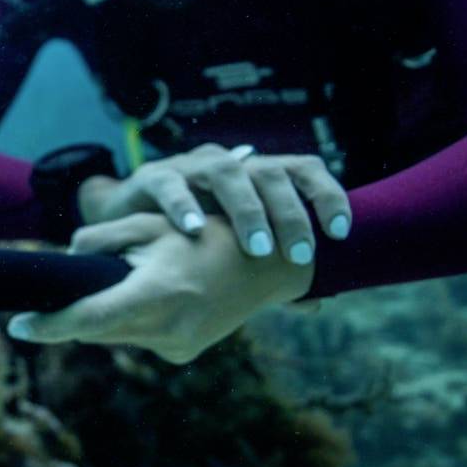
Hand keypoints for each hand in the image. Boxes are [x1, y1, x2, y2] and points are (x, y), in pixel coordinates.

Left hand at [7, 212, 313, 363]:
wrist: (269, 265)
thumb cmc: (206, 235)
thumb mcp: (151, 226)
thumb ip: (101, 239)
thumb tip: (65, 258)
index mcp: (156, 295)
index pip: (87, 320)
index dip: (48, 326)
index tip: (18, 325)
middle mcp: (167, 330)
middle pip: (95, 333)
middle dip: (71, 318)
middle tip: (51, 301)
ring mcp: (178, 347)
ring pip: (115, 336)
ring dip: (104, 318)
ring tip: (119, 285)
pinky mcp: (184, 353)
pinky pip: (139, 337)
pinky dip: (132, 320)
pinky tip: (148, 297)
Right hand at [76, 143, 349, 263]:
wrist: (127, 224)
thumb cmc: (191, 238)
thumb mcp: (232, 251)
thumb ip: (269, 271)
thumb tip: (314, 303)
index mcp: (256, 176)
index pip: (303, 169)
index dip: (327, 195)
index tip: (340, 232)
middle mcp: (228, 164)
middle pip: (270, 172)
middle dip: (290, 214)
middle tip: (299, 255)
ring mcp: (190, 167)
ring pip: (227, 170)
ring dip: (247, 210)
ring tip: (256, 248)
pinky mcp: (152, 176)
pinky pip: (171, 184)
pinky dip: (184, 205)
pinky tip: (194, 231)